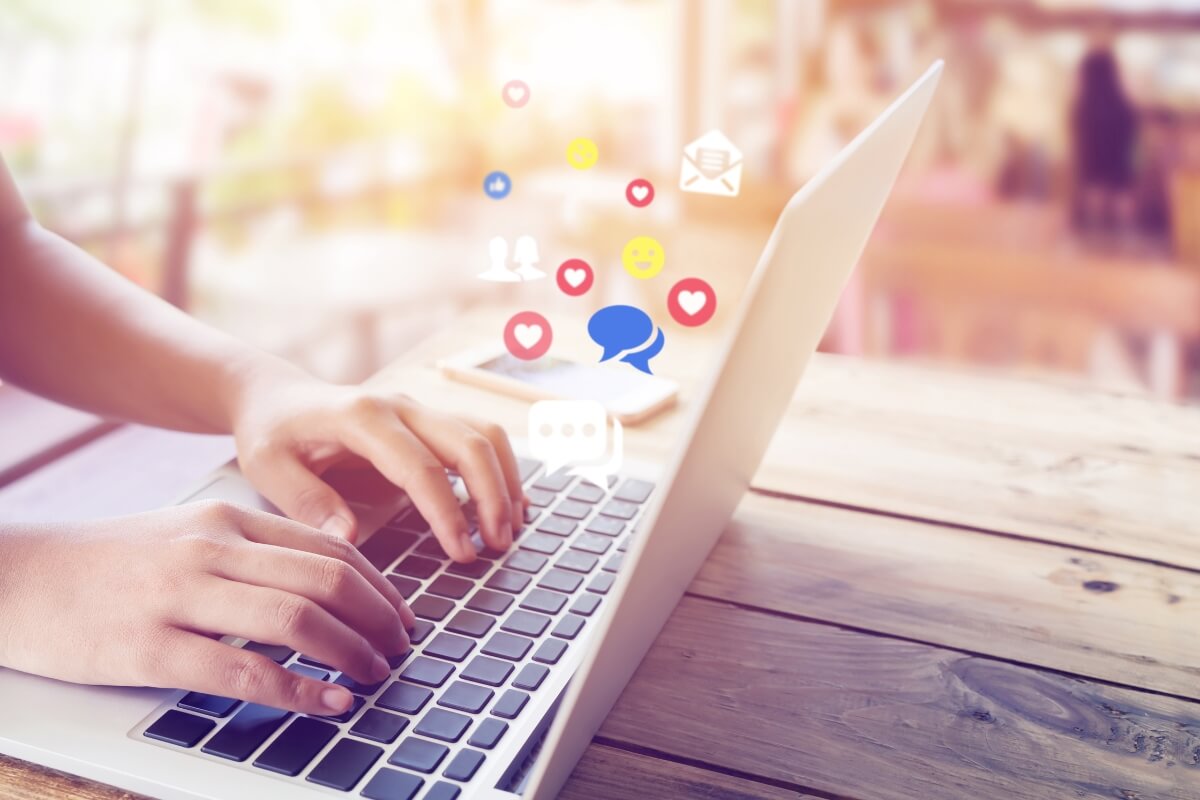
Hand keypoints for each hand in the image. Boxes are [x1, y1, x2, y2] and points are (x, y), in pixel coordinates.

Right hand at [0, 501, 412, 714]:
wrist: (16, 578)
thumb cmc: (110, 564)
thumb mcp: (187, 537)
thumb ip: (250, 554)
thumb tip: (323, 590)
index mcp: (228, 521)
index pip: (331, 549)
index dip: (380, 587)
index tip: (402, 616)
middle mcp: (212, 549)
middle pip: (327, 580)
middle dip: (379, 620)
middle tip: (401, 650)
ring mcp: (180, 595)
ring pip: (296, 619)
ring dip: (352, 652)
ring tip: (377, 676)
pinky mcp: (149, 648)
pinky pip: (243, 670)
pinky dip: (300, 689)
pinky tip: (328, 703)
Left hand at [230, 368, 524, 561]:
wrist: (276, 397)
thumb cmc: (271, 435)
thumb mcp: (269, 469)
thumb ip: (308, 503)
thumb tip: (351, 538)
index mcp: (361, 418)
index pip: (421, 467)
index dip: (448, 512)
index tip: (462, 554)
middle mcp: (399, 406)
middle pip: (468, 443)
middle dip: (493, 497)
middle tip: (498, 547)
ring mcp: (419, 409)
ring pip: (483, 435)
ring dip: (505, 481)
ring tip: (509, 531)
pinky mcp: (429, 420)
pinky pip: (478, 437)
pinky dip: (501, 469)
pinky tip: (510, 506)